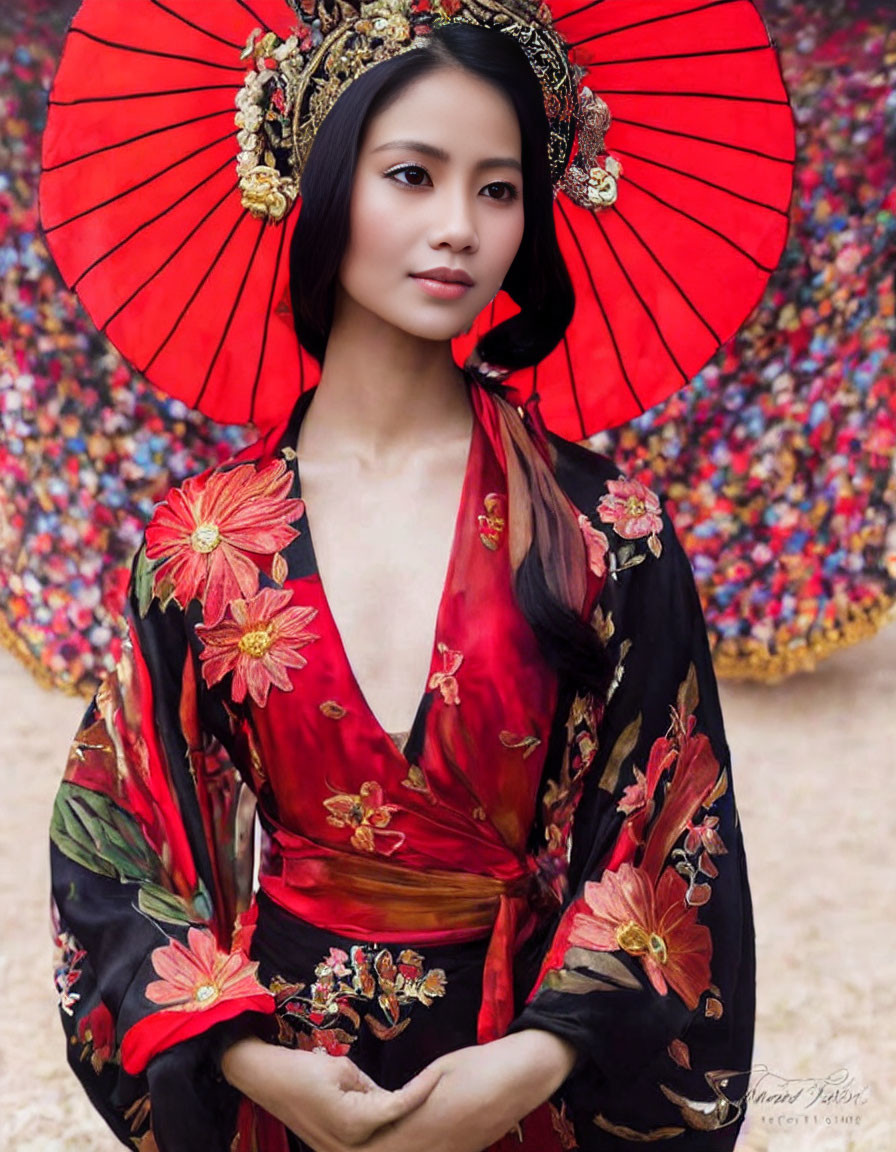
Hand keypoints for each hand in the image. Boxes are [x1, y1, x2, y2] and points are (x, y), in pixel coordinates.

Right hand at [221, 1035, 441, 1149]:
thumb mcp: (345, 1069)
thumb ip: (373, 1089)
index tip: (439, 1075)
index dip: (421, 1090)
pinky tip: (396, 1122)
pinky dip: (380, 1131)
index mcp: (354, 1123)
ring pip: (380, 1141)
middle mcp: (347, 1146)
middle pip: (393, 1133)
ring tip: (424, 1113)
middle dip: (416, 1120)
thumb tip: (393, 1101)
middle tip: (440, 1095)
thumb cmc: (303, 1068)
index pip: (399, 1107)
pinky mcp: (331, 1148)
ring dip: (398, 1128)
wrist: (265, 1080)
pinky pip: (364, 1142)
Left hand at [350, 1028, 578, 1151]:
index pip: (381, 1145)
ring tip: (372, 1142)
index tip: (340, 1140)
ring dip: (393, 1150)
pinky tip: (409, 1142)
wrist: (520, 1078)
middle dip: (371, 1151)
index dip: (358, 1147)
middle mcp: (436, 1146)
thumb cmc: (478, 1064)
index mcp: (424, 1122)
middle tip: (348, 1143)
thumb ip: (413, 1094)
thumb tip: (392, 1106)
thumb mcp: (439, 1071)